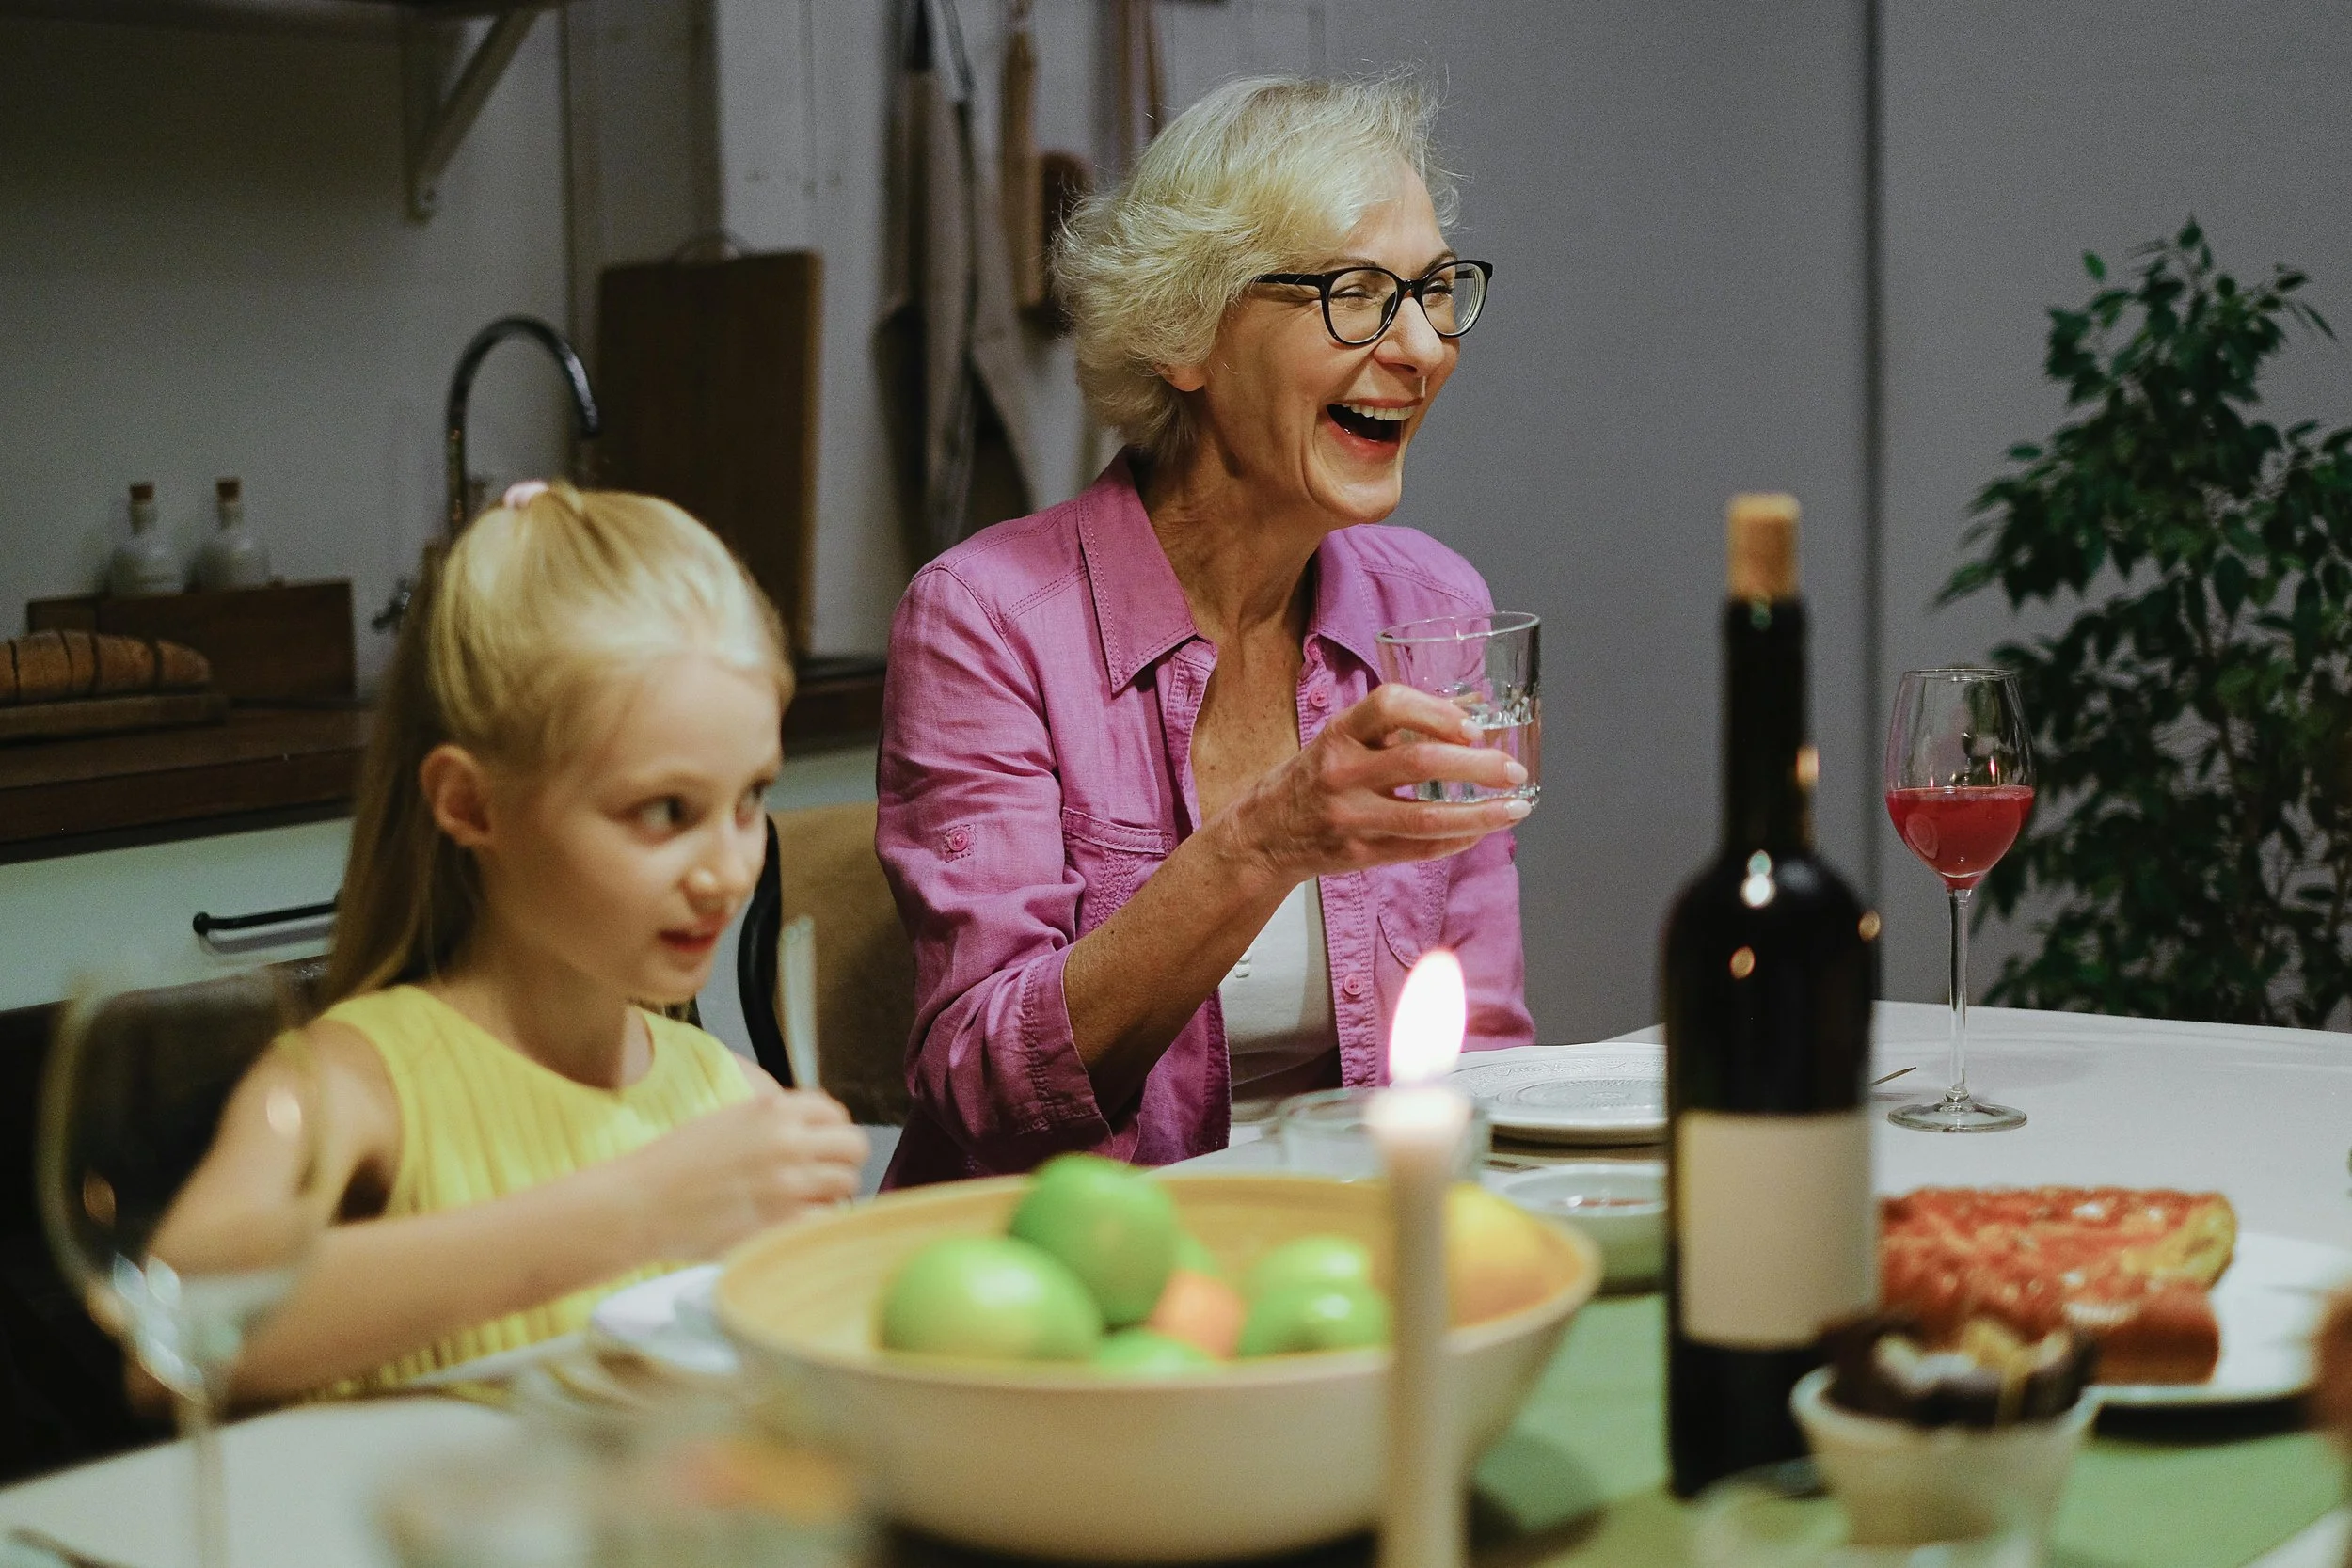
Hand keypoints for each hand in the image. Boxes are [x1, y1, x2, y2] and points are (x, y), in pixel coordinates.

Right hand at [614, 1085, 868, 1263]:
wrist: (639, 1204)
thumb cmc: (674, 1163)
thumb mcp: (728, 1121)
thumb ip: (772, 1122)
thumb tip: (812, 1135)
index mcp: (773, 1109)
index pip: (835, 1112)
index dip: (831, 1132)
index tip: (820, 1147)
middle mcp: (788, 1141)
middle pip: (854, 1147)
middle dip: (842, 1162)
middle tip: (822, 1178)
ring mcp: (789, 1184)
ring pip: (846, 1185)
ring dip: (831, 1195)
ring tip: (805, 1204)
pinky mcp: (783, 1224)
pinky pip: (827, 1221)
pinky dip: (815, 1224)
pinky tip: (792, 1226)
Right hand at [1220, 683, 1527, 883]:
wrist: (1264, 833)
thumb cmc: (1314, 777)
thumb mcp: (1345, 738)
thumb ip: (1401, 724)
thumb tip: (1474, 707)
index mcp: (1340, 733)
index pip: (1389, 705)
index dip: (1437, 712)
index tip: (1473, 726)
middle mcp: (1342, 773)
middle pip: (1420, 763)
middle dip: (1477, 766)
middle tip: (1513, 769)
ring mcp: (1351, 818)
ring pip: (1427, 817)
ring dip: (1481, 814)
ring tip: (1517, 807)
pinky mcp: (1360, 854)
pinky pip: (1420, 849)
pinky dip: (1457, 839)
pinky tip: (1480, 831)